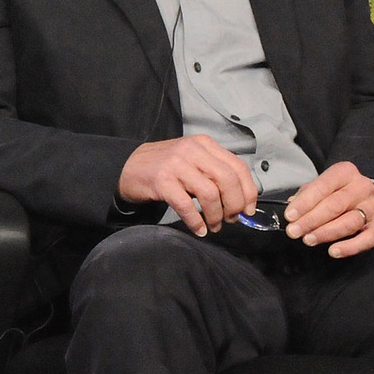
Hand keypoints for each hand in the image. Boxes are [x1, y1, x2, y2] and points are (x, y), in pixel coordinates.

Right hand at [118, 135, 256, 235]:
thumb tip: (241, 200)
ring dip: (216, 215)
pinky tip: (199, 229)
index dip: (248, 191)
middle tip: (232, 219)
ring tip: (214, 225)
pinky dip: (196, 221)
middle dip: (234, 204)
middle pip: (227, 180)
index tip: (248, 209)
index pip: (238, 166)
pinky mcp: (161, 181)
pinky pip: (186, 205)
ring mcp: (176, 165)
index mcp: (205, 144)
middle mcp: (192, 151)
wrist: (125, 166)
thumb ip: (215, 173)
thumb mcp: (193, 161)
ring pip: (210, 193)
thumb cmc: (165, 167)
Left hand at [282, 161, 373, 257]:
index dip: (305, 203)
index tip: (290, 216)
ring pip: (350, 222)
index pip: (323, 186)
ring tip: (309, 239)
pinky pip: (368, 239)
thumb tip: (293, 209)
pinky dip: (350, 247)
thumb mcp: (319, 186)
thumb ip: (306, 195)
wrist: (360, 194)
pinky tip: (334, 251)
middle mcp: (362, 187)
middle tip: (294, 232)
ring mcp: (372, 206)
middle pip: (336, 205)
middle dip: (312, 220)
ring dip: (326, 233)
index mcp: (345, 172)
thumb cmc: (334, 191)